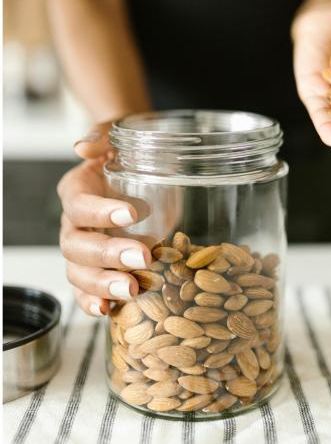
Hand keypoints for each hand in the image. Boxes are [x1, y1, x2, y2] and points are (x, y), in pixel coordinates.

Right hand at [58, 121, 150, 315]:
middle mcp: (75, 222)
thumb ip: (101, 136)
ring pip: (79, 272)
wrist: (137, 164)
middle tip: (143, 257)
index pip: (79, 204)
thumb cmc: (126, 150)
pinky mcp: (98, 266)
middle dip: (108, 254)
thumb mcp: (117, 133)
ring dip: (103, 283)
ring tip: (132, 289)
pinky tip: (109, 310)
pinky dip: (94, 301)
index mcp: (76, 189)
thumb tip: (82, 147)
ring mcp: (84, 248)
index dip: (100, 212)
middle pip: (77, 245)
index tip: (132, 214)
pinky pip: (86, 290)